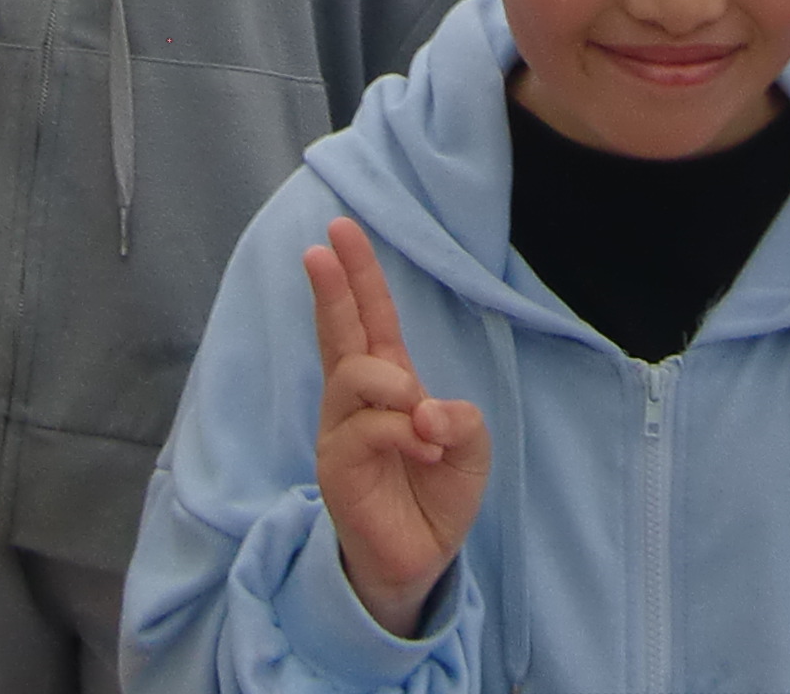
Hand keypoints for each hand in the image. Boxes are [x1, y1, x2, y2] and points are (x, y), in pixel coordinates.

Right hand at [306, 218, 487, 637]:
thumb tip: (427, 409)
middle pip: (340, 331)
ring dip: (394, 387)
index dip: (358, 276)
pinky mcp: (337, 464)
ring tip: (422, 419)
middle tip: (320, 250)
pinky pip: (367, 428)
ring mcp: (342, 429)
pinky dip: (402, 433)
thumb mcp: (470, 447)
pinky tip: (424, 451)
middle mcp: (358, 399)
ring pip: (354, 376)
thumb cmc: (439, 493)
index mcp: (391, 380)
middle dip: (333, 287)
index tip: (339, 232)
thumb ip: (459, 418)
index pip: (371, 318)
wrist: (422, 556)